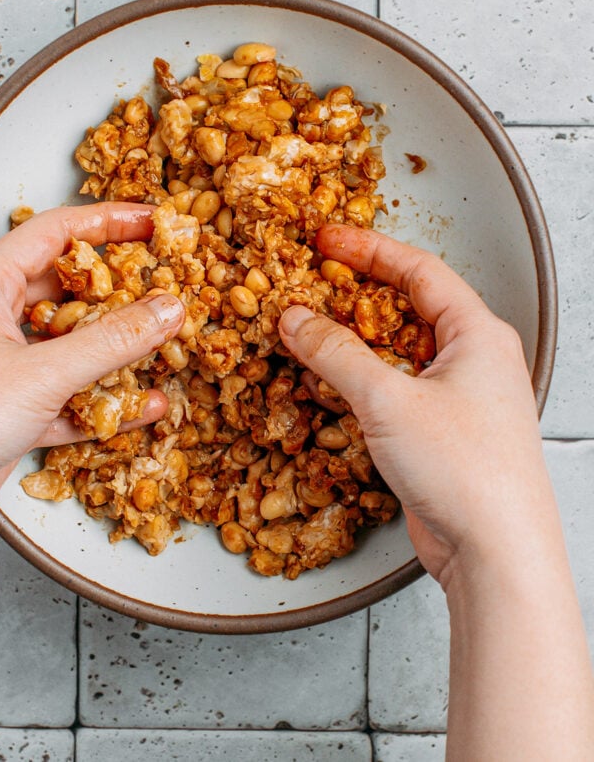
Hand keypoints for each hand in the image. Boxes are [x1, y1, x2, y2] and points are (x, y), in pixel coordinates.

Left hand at [0, 202, 183, 530]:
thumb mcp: (42, 373)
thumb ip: (112, 341)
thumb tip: (167, 311)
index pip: (56, 232)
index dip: (110, 222)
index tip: (154, 223)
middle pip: (68, 288)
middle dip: (119, 290)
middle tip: (165, 287)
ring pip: (69, 344)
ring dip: (114, 350)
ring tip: (161, 344)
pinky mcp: (9, 407)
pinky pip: (67, 393)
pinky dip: (102, 400)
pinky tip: (144, 406)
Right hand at [278, 223, 548, 585]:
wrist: (496, 553)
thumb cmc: (467, 471)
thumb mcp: (389, 400)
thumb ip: (336, 354)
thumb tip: (297, 320)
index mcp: (477, 335)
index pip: (418, 271)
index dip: (367, 250)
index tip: (325, 240)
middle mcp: (472, 361)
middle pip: (405, 308)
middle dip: (354, 295)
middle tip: (310, 282)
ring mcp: (457, 398)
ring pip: (395, 352)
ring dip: (351, 342)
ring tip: (307, 331)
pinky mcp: (439, 433)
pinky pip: (393, 391)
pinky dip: (359, 382)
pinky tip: (327, 384)